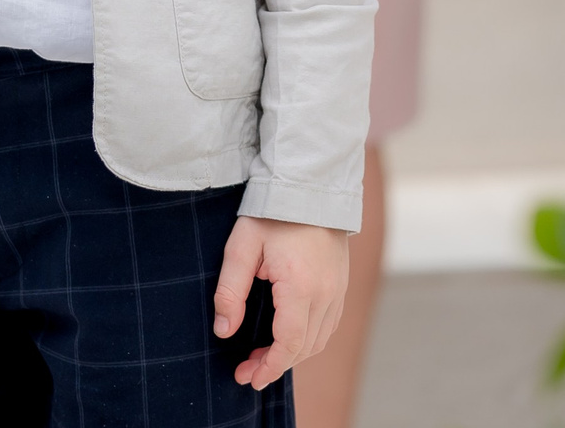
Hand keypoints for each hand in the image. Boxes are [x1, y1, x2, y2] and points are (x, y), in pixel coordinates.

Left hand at [213, 216, 349, 390]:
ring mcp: (338, 291)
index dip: (269, 366)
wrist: (310, 187)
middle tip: (246, 371)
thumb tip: (224, 331)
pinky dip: (307, 340)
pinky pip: (328, 326)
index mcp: (301, 286)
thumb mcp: (241, 246)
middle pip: (304, 347)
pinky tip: (286, 338)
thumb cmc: (272, 213)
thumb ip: (230, 290)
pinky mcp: (340, 286)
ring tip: (261, 357)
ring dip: (292, 355)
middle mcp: (326, 294)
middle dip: (275, 365)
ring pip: (319, 340)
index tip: (248, 378)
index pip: (289, 343)